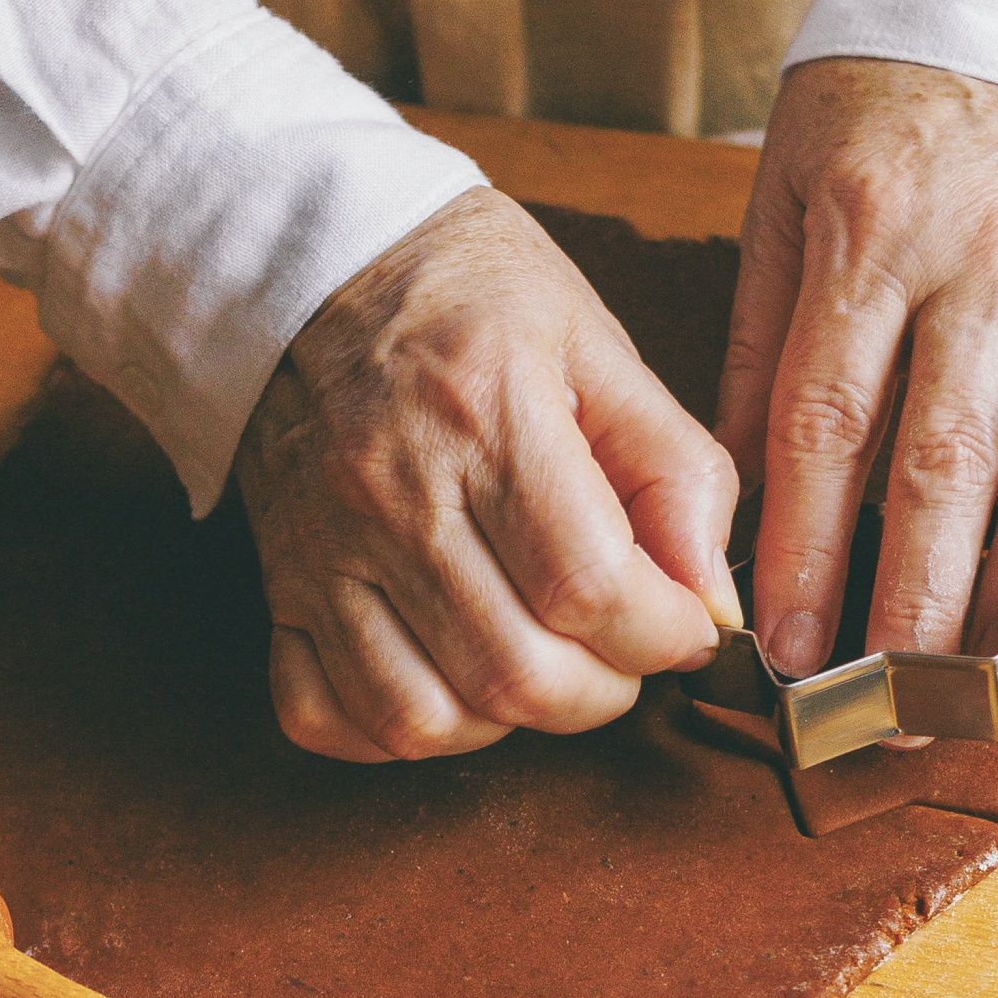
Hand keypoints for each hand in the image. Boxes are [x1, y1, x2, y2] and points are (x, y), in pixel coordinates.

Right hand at [235, 189, 739, 761]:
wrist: (309, 263)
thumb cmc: (467, 299)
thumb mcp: (597, 345)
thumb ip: (675, 470)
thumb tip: (715, 598)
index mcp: (486, 415)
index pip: (588, 587)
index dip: (661, 635)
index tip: (684, 624)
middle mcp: (393, 494)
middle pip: (514, 673)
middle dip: (601, 692)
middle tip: (622, 652)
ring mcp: (324, 553)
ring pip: (423, 717)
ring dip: (507, 723)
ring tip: (541, 667)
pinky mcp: (282, 589)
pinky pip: (325, 716)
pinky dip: (395, 734)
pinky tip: (448, 687)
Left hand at [722, 60, 997, 674]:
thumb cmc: (875, 121)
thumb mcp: (784, 204)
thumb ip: (765, 347)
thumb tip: (743, 500)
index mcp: (870, 237)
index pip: (828, 424)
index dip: (805, 549)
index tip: (789, 649)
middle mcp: (983, 254)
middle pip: (947, 455)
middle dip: (916, 592)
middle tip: (895, 692)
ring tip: (997, 657)